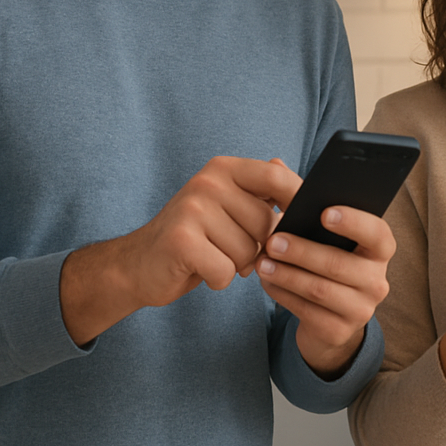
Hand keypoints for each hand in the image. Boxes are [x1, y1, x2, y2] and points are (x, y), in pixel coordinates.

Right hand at [61, 156, 297, 344]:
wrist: (138, 264)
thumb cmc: (195, 237)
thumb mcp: (227, 205)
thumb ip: (257, 188)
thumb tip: (285, 167)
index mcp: (224, 168)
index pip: (276, 178)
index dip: (297, 200)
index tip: (307, 220)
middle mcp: (208, 182)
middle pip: (266, 223)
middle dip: (258, 246)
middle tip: (231, 248)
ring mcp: (193, 209)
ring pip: (249, 251)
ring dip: (237, 265)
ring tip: (213, 256)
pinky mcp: (182, 241)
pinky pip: (226, 270)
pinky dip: (219, 279)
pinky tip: (201, 270)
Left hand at [255, 207, 395, 378]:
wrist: (333, 318)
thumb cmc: (330, 264)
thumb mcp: (334, 246)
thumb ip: (320, 229)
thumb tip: (290, 216)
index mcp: (380, 252)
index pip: (377, 234)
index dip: (353, 222)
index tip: (324, 213)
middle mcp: (377, 282)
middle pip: (338, 264)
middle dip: (302, 251)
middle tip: (273, 241)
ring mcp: (361, 310)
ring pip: (319, 289)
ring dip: (287, 274)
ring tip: (263, 262)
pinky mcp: (339, 332)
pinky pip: (306, 310)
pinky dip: (283, 294)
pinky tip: (267, 281)